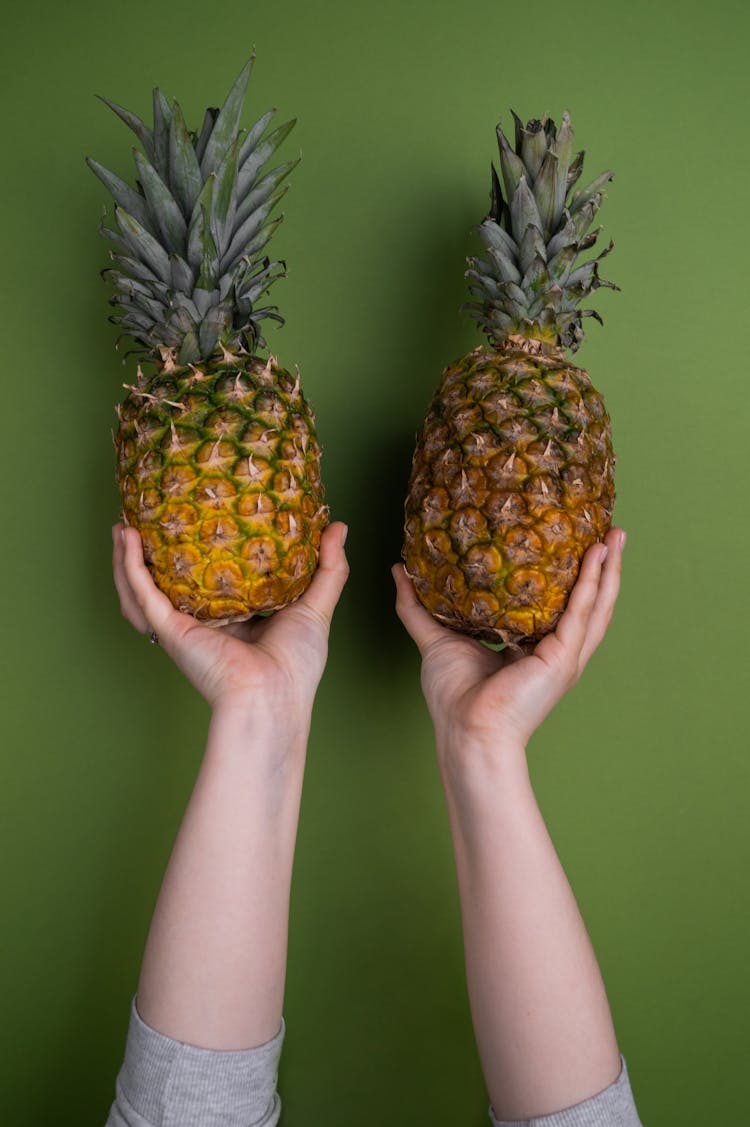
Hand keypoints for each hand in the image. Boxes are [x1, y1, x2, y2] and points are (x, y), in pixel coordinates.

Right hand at [113, 521, 348, 715]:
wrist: (272, 696)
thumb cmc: (295, 664)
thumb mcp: (316, 605)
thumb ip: (329, 566)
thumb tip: (337, 525)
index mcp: (236, 618)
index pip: (211, 580)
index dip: (201, 553)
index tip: (199, 520)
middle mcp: (204, 621)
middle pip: (170, 583)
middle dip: (154, 555)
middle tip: (148, 519)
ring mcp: (183, 626)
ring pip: (143, 589)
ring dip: (127, 559)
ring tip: (123, 526)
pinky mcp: (170, 630)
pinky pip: (142, 593)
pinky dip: (129, 567)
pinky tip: (126, 538)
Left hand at [393, 527, 624, 755]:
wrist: (466, 730)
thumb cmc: (454, 697)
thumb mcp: (435, 638)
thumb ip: (418, 605)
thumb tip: (399, 569)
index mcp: (532, 650)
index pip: (559, 607)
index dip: (570, 577)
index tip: (575, 543)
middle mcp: (556, 652)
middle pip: (589, 603)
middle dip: (604, 568)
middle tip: (612, 531)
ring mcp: (564, 657)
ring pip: (597, 605)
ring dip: (611, 570)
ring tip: (618, 536)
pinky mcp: (562, 659)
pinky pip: (582, 613)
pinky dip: (593, 584)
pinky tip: (600, 556)